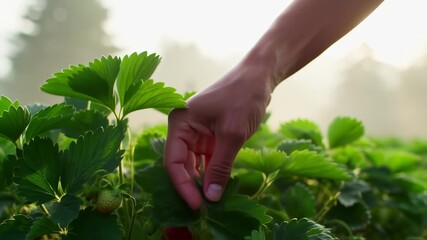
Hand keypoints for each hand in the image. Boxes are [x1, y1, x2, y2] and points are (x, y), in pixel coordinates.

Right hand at [164, 63, 272, 209]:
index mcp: (180, 123)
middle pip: (181, 164)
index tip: (197, 206)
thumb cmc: (243, 98)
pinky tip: (218, 187)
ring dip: (202, 181)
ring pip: (194, 164)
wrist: (259, 77)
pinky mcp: (209, 136)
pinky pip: (206, 159)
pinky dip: (212, 172)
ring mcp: (196, 132)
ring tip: (212, 201)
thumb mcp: (232, 135)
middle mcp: (183, 128)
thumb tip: (211, 197)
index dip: (183, 186)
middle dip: (192, 185)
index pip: (173, 161)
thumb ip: (220, 167)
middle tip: (205, 208)